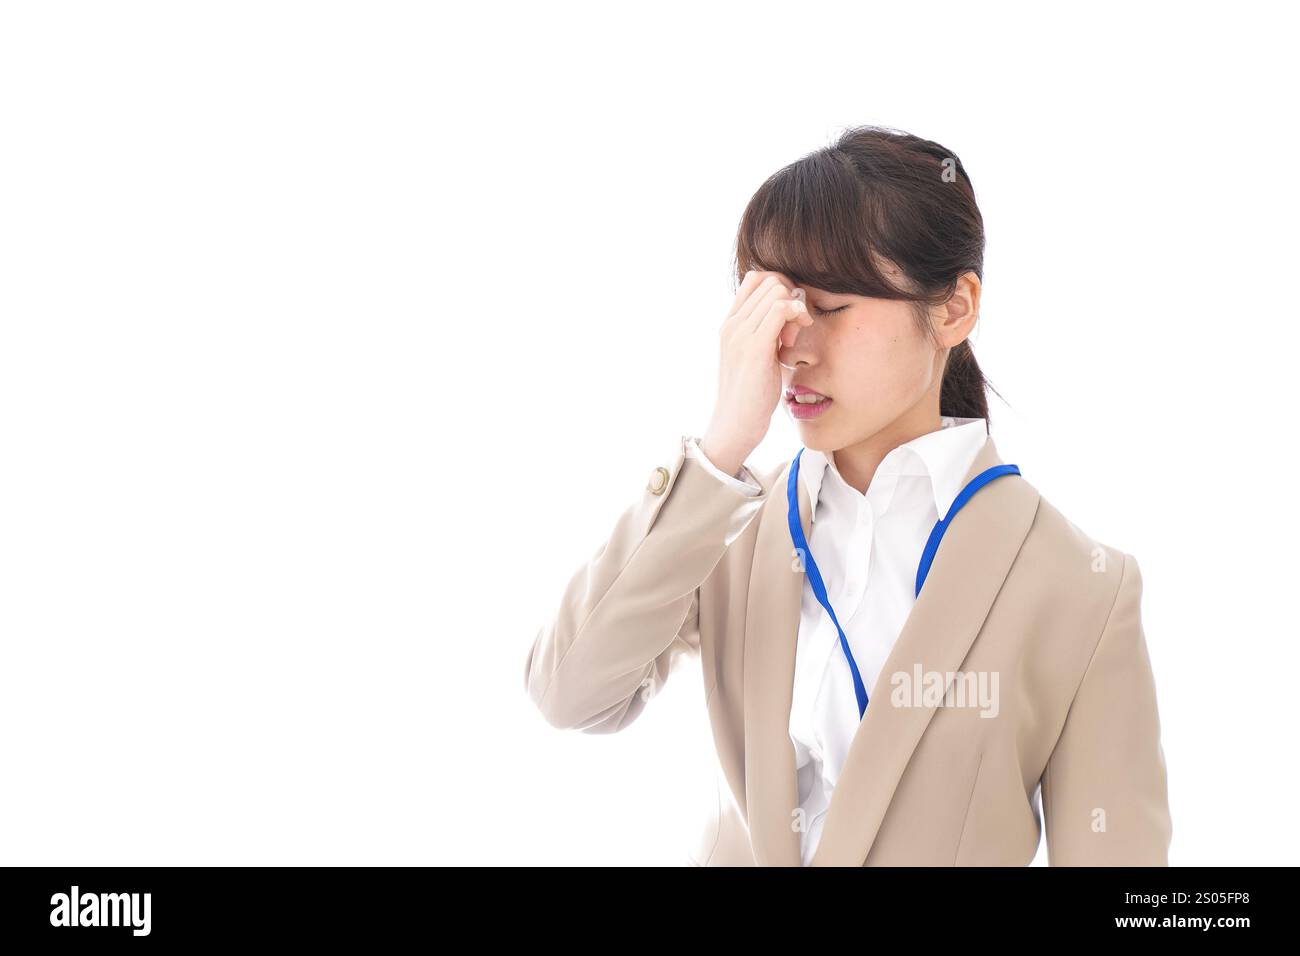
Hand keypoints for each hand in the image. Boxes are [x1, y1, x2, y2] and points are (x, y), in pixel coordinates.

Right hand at [699, 270, 811, 475]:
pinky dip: (796, 314)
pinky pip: (780, 309)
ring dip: (795, 308)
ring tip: (794, 335)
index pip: (756, 278)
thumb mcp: (757, 356)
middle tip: (795, 328)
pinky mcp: (754, 348)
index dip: (780, 288)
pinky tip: (798, 334)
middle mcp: (732, 324)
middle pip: (770, 280)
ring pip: (777, 290)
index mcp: (730, 324)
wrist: (735, 424)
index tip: (789, 316)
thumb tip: (789, 312)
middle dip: (790, 297)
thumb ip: (767, 332)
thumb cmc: (751, 395)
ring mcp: (740, 334)